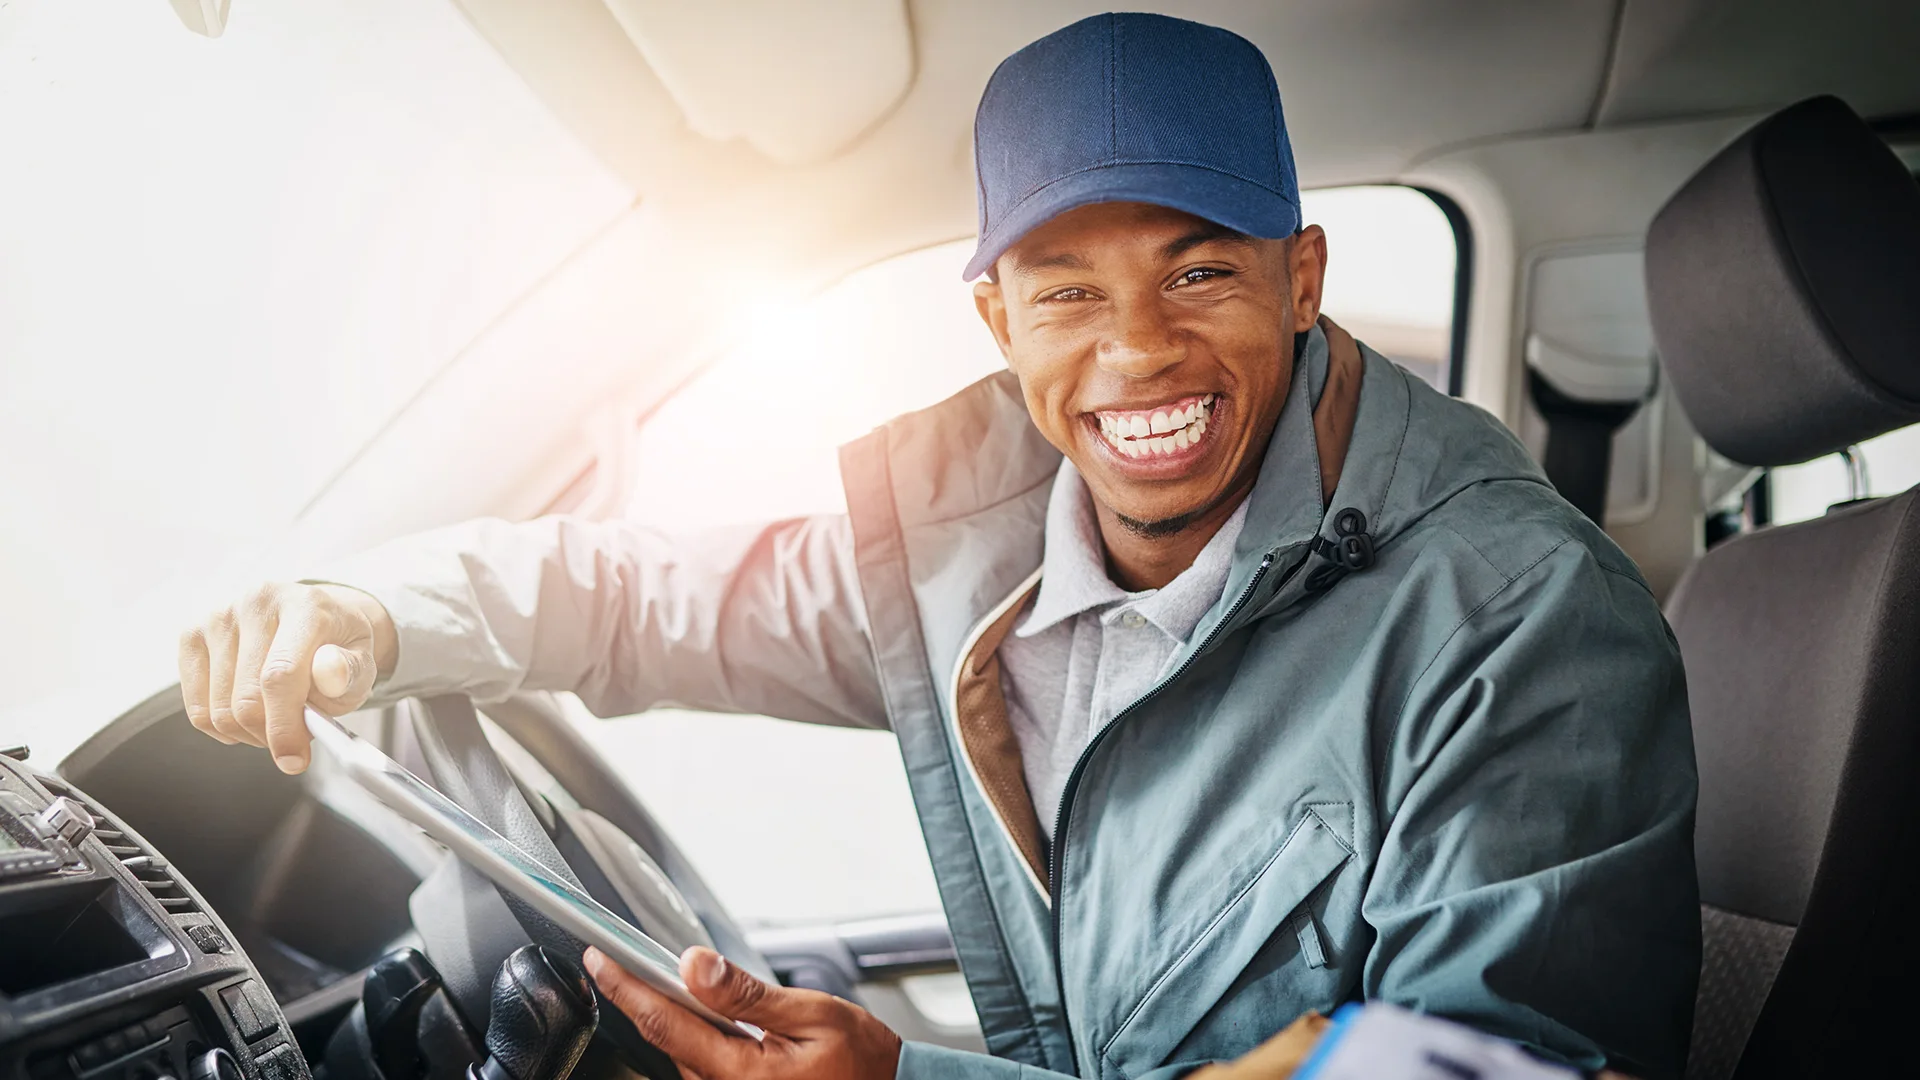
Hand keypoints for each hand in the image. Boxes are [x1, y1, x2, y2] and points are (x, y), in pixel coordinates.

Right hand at [177, 582, 396, 772]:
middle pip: (246, 699)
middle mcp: (256, 603)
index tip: (293, 760)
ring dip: (249, 733)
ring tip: (277, 717)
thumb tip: (330, 673)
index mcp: (305, 606)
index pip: (280, 675)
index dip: (284, 726)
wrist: (318, 620)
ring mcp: (219, 616)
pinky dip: (222, 727)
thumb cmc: (338, 647)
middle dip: (271, 734)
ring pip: (218, 710)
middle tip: (295, 737)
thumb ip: (350, 673)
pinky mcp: (192, 634)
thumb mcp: (362, 662)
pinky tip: (248, 715)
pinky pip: (196, 708)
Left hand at [584, 946, 901, 1079]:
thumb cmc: (862, 1064)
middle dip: (649, 997)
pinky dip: (696, 1037)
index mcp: (740, 1074)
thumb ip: (747, 994)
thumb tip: (696, 966)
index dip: (625, 987)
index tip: (600, 958)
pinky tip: (708, 1016)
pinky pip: (703, 1068)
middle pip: (667, 1040)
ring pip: (682, 1054)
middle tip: (631, 958)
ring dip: (675, 1018)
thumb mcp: (812, 1014)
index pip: (663, 1023)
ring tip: (676, 982)